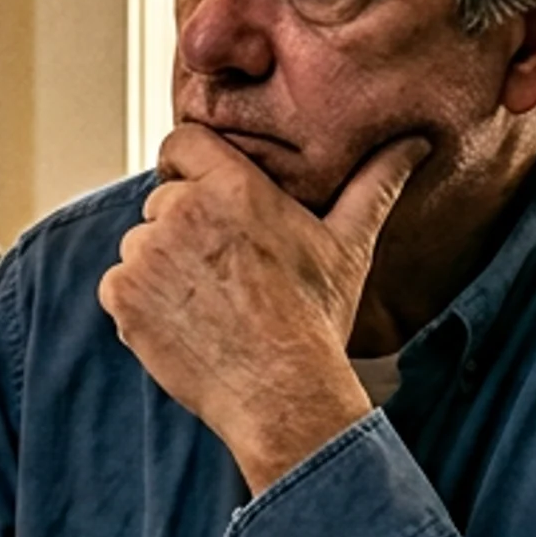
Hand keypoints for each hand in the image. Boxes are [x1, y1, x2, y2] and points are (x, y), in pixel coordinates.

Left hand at [99, 127, 424, 491]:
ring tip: (211, 301)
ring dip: (163, 266)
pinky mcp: (121, 298)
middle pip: (164, 200)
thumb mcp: (351, 243)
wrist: (282, 395)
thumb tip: (416, 141)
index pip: (182, 143)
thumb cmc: (317, 318)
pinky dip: (143, 302)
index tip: (209, 197)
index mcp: (232, 188)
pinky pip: (119, 284)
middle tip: (226, 269)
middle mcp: (181, 213)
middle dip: (186, 227)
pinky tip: (186, 323)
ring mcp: (145, 256)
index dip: (192, 167)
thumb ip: (375, 182)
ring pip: (141, 244)